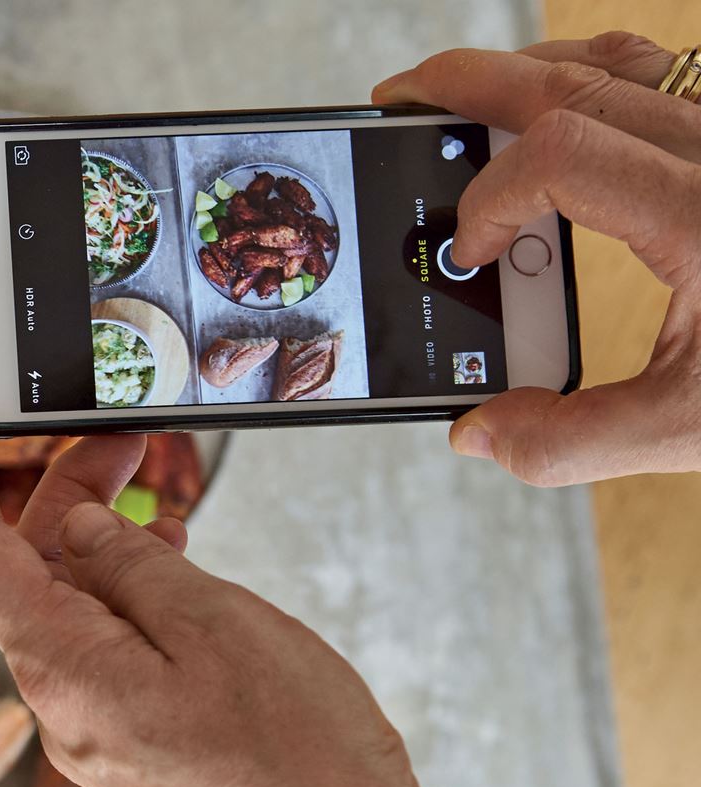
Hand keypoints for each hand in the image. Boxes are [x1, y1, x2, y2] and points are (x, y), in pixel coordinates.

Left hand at [0, 398, 492, 786]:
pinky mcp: (136, 750)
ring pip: (72, 610)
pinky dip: (132, 596)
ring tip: (164, 495)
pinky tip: (176, 571)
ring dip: (106, 542)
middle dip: (63, 493)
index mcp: (59, 664)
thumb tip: (76, 532)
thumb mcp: (216, 626)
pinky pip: (108, 653)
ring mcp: (96, 732)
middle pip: (26, 572)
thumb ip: (133, 567)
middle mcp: (60, 703)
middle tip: (125, 437)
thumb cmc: (298, 766)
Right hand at [374, 32, 700, 485]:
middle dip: (470, 85)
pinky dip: (598, 76)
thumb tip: (479, 435)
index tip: (469, 254)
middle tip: (401, 102)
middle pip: (573, 81)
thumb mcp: (696, 428)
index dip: (489, 199)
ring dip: (530, 72)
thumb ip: (575, 439)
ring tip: (466, 96)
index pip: (559, 156)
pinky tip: (565, 103)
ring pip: (621, 61)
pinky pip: (668, 76)